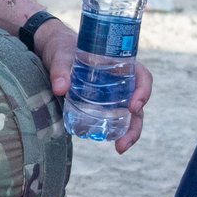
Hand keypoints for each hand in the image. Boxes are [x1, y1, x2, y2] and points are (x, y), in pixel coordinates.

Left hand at [35, 19, 150, 153]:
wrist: (52, 50)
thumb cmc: (62, 47)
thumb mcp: (60, 55)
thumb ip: (60, 70)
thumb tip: (60, 89)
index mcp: (120, 63)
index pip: (142, 76)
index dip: (144, 91)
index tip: (134, 106)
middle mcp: (120, 80)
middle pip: (138, 103)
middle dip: (135, 125)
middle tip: (124, 142)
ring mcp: (111, 94)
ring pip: (128, 115)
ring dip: (128, 133)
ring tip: (120, 148)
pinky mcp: (99, 104)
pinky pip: (112, 118)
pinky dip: (113, 131)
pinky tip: (104, 140)